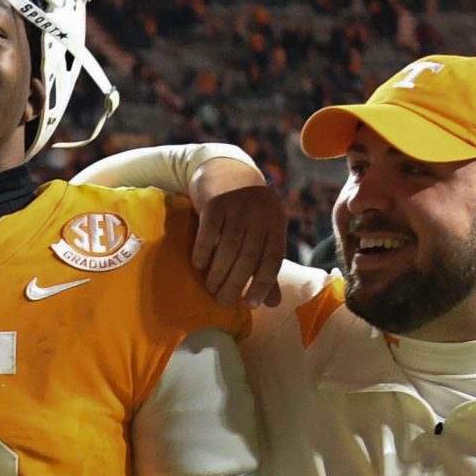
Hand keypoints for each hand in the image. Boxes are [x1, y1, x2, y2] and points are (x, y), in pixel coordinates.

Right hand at [190, 158, 287, 307]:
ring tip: (210, 288)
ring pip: (229, 247)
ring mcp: (238, 207)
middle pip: (249, 256)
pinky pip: (209, 232)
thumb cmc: (245, 211)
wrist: (225, 170)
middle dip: (236, 283)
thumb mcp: (261, 232)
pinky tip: (198, 265)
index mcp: (276, 223)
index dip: (263, 284)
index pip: (273, 259)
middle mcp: (261, 214)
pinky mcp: (215, 202)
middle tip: (223, 301)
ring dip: (218, 272)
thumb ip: (265, 265)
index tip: (250, 304)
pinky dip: (203, 251)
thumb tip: (271, 303)